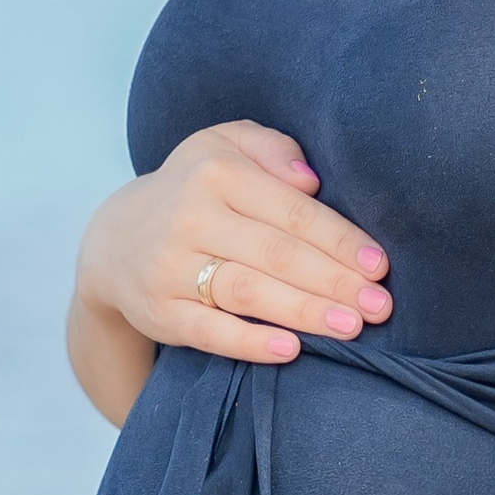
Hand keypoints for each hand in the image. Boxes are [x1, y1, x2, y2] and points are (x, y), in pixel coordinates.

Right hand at [77, 122, 391, 369]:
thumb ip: (272, 148)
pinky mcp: (159, 310)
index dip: (340, 240)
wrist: (115, 239)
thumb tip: (310, 179)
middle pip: (277, 253)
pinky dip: (249, 341)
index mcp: (217, 172)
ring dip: (304, 311)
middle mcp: (191, 216)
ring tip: (350, 327)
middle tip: (379, 307)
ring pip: (247, 290)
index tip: (379, 266)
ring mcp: (170, 266)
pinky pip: (208, 330)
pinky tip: (289, 349)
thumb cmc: (194, 189)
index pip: (291, 210)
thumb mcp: (224, 146)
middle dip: (334, 281)